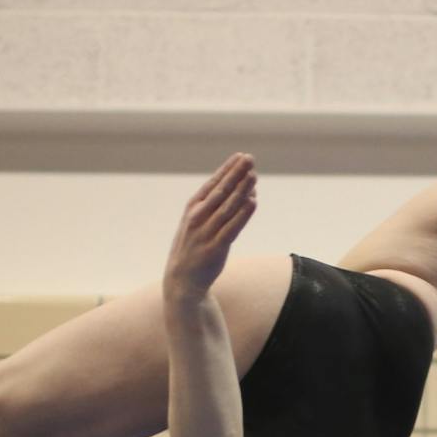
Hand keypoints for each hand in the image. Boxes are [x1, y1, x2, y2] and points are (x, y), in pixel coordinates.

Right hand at [164, 153, 257, 302]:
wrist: (182, 280)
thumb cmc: (193, 247)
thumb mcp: (196, 223)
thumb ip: (215, 207)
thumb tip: (245, 190)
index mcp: (192, 209)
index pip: (212, 184)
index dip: (227, 169)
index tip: (240, 155)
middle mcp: (198, 218)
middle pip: (221, 191)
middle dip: (236, 174)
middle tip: (249, 158)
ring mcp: (206, 233)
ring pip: (228, 207)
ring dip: (241, 190)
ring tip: (253, 175)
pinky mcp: (216, 248)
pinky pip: (232, 228)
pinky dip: (243, 214)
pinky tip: (253, 202)